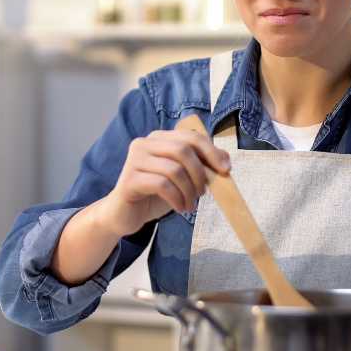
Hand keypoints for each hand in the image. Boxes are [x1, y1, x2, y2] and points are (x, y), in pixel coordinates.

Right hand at [101, 130, 230, 237]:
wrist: (125, 214)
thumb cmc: (156, 194)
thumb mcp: (181, 178)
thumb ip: (199, 166)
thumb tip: (225, 161)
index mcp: (158, 138)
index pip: (190, 136)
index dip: (211, 151)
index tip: (225, 170)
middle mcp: (144, 144)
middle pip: (183, 150)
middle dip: (199, 173)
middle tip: (203, 193)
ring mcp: (134, 160)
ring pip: (174, 169)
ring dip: (189, 191)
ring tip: (190, 205)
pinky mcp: (129, 180)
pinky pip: (161, 185)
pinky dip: (177, 198)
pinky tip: (180, 208)